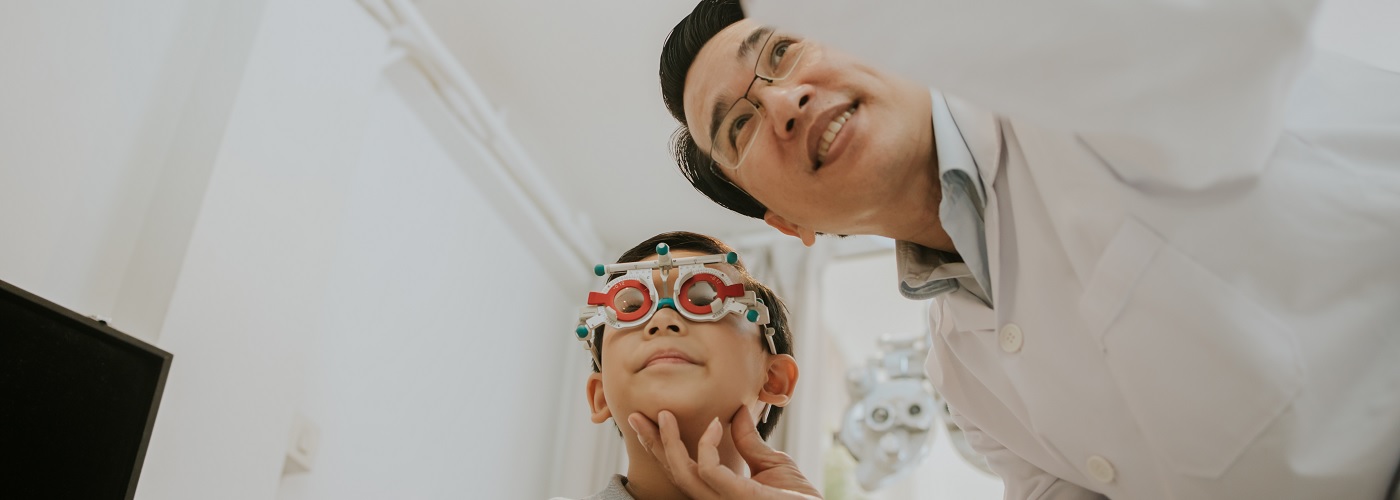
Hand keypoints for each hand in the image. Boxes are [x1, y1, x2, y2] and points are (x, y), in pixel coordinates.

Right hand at [628, 408, 821, 498]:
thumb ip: (749, 442)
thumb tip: (736, 412)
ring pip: (683, 473)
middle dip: (653, 444)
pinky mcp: (741, 498)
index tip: (651, 420)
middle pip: (674, 473)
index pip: (683, 470)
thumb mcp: (772, 465)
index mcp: (720, 493)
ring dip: (669, 442)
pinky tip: (716, 424)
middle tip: (635, 416)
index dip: (662, 447)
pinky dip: (708, 445)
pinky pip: (710, 470)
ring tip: (664, 414)